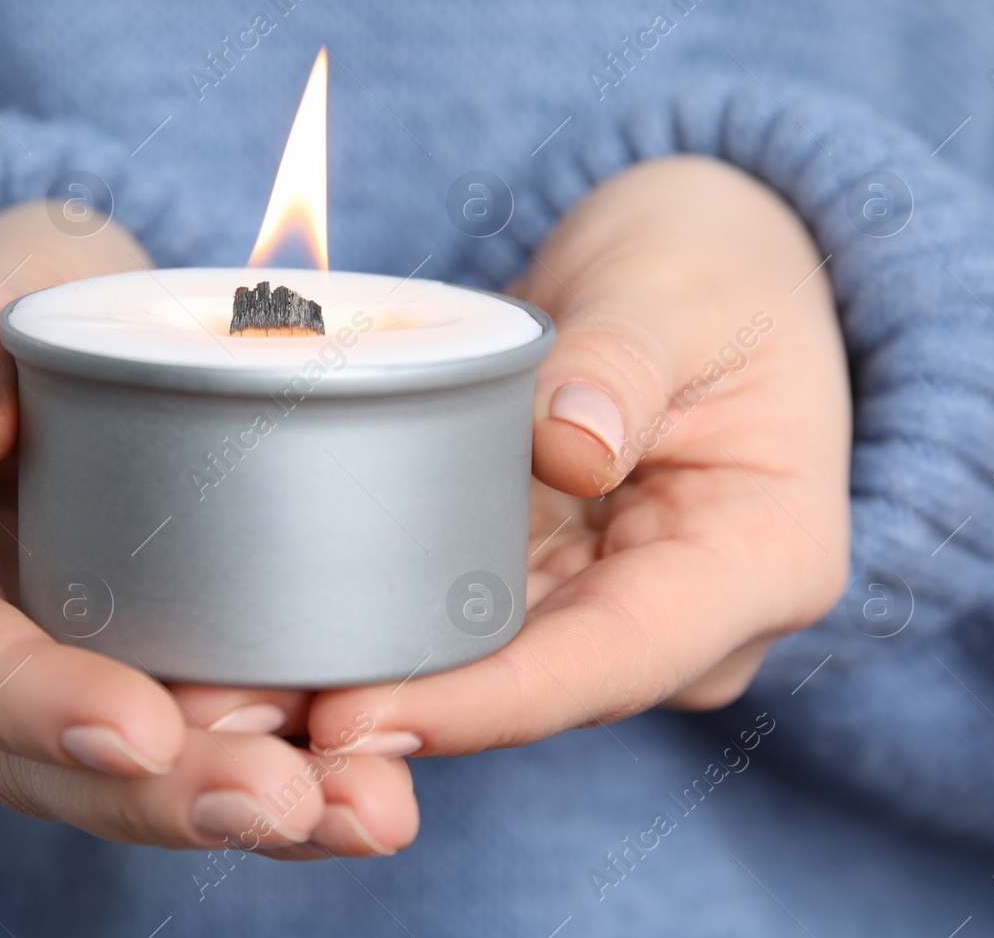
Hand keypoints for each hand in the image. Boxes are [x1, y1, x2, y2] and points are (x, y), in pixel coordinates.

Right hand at [0, 200, 416, 857]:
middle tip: (296, 803)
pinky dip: (288, 769)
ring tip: (370, 814)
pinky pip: (194, 743)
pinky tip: (373, 792)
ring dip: (249, 809)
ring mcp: (39, 682)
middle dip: (170, 798)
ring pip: (129, 781)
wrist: (24, 361)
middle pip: (42, 765)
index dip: (34, 704)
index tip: (141, 729)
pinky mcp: (128, 677)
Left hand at [181, 156, 850, 762]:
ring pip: (483, 671)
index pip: (614, 658)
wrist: (703, 269)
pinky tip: (270, 643)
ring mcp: (613, 608)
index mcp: (761, 561)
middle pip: (534, 689)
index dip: (485, 701)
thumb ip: (625, 360)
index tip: (360, 715)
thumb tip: (571, 445)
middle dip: (395, 715)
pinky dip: (372, 631)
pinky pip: (456, 620)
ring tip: (232, 701)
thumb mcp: (676, 288)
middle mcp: (689, 619)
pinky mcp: (546, 583)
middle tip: (246, 726)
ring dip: (364, 684)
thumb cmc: (707, 267)